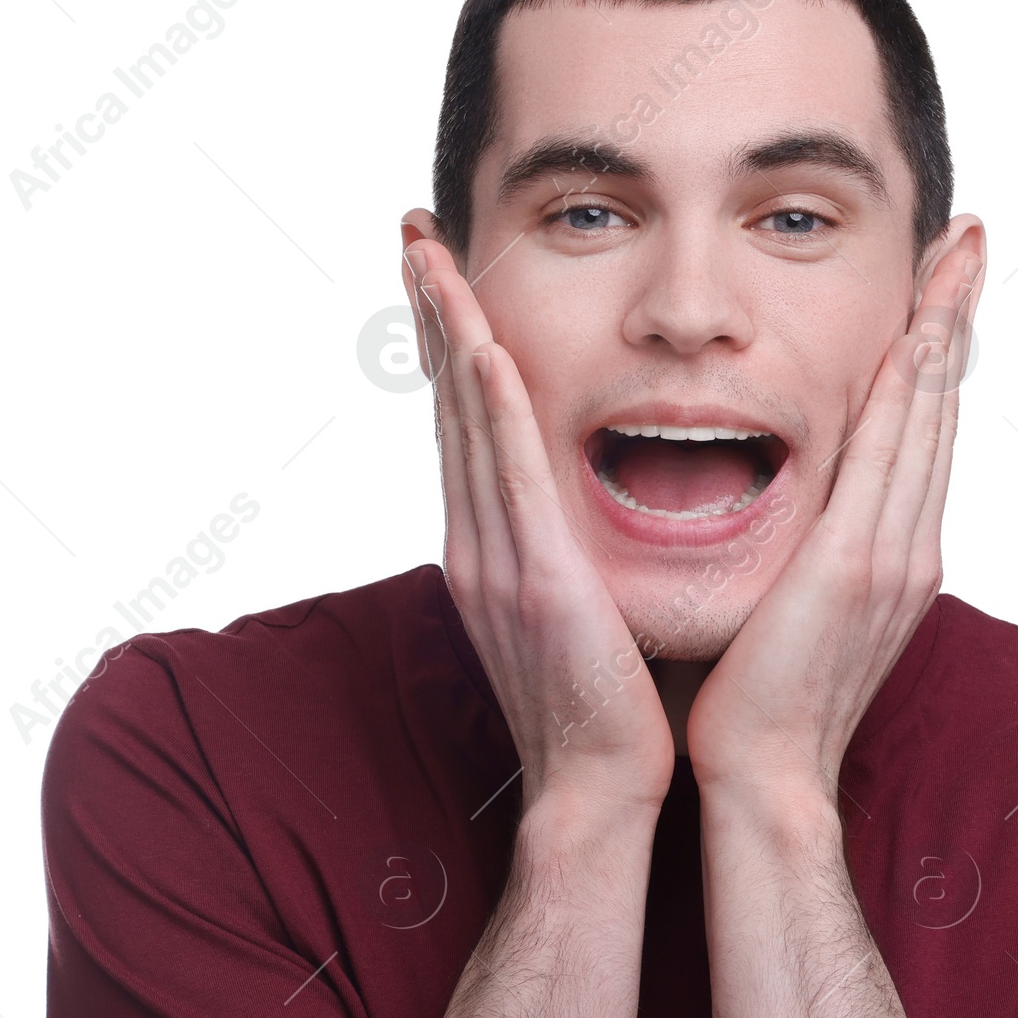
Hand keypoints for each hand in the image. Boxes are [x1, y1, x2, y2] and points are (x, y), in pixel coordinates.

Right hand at [401, 221, 674, 817]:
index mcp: (492, 545)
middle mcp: (478, 541)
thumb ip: (564, 546)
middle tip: (416, 233)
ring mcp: (497, 558)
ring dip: (450, 334)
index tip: (443, 277)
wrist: (596, 783)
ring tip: (431, 256)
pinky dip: (492, 411)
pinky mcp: (534, 578)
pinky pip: (511, 478)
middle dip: (432, 315)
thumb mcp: (574, 607)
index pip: (467, 425)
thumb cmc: (601, 702)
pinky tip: (484, 349)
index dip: (451, 345)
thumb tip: (582, 504)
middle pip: (450, 405)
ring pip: (467, 423)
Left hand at [685, 240, 983, 807]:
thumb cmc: (766, 700)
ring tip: (956, 253)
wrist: (766, 777)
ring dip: (941, 327)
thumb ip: (813, 555)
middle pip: (939, 408)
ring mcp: (891, 554)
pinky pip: (887, 454)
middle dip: (955, 316)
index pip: (920, 434)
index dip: (934, 356)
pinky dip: (906, 386)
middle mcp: (909, 545)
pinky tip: (914, 328)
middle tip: (968, 237)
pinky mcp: (856, 565)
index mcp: (894, 555)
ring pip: (925, 417)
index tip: (940, 290)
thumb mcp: (801, 612)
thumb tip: (797, 516)